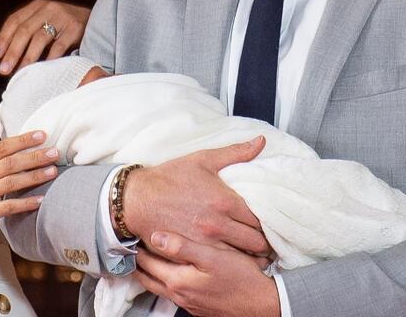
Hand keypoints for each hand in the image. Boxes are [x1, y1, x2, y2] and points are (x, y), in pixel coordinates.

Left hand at [0, 0, 90, 74]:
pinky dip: (49, 59)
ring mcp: (63, 16)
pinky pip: (59, 46)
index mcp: (36, 6)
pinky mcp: (76, 27)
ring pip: (40, 38)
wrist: (96, 20)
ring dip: (28, 58)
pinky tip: (42, 70)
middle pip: (25, 30)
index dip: (3, 38)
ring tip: (20, 72)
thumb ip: (23, 33)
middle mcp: (48, 8)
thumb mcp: (43, 22)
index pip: (15, 20)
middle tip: (4, 69)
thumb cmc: (63, 26)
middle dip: (12, 51)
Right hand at [0, 110, 58, 243]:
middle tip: (54, 152)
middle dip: (34, 157)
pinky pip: (7, 207)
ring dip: (34, 177)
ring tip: (52, 172)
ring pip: (11, 183)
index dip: (22, 140)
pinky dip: (24, 204)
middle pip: (10, 163)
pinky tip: (39, 200)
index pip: (2, 147)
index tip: (41, 135)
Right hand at [123, 137, 270, 255]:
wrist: (137, 198)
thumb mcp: (203, 160)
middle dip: (263, 242)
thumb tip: (261, 141)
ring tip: (252, 253)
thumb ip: (236, 152)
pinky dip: (230, 264)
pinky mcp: (192, 254)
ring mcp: (205, 243)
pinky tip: (232, 260)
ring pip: (242, 258)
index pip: (261, 220)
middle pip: (256, 243)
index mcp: (225, 201)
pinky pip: (221, 265)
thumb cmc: (169, 178)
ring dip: (250, 256)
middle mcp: (218, 225)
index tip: (268, 224)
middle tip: (264, 241)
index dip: (268, 224)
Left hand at [134, 231, 278, 316]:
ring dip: (150, 272)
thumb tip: (155, 236)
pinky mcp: (199, 305)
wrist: (264, 305)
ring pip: (160, 286)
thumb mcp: (212, 257)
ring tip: (143, 258)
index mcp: (178, 281)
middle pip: (149, 278)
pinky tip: (171, 272)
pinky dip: (164, 279)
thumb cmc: (241, 278)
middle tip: (128, 247)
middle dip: (137, 262)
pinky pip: (173, 292)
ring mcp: (189, 302)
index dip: (136, 248)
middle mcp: (179, 294)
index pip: (147, 263)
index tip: (128, 234)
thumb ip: (182, 246)